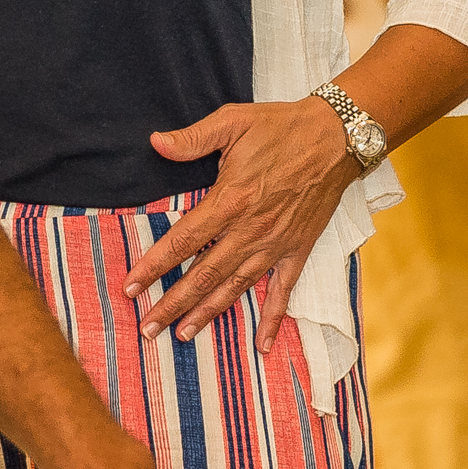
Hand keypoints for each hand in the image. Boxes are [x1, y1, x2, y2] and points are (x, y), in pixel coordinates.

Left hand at [126, 98, 354, 340]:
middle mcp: (250, 231)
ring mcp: (274, 245)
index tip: (130, 287)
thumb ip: (192, 138)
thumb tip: (155, 142)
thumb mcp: (233, 122)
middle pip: (203, 276)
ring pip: (234, 288)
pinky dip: (271, 321)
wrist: (336, 137)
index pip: (182, 242)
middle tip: (147, 327)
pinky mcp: (297, 251)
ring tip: (183, 335)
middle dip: (172, 304)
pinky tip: (261, 347)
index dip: (153, 266)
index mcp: (230, 200)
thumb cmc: (281, 127)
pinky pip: (282, 292)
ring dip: (207, 314)